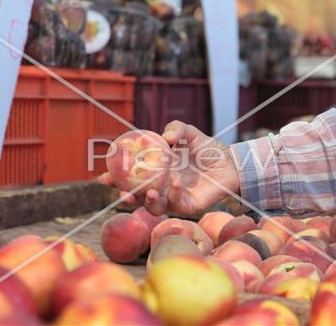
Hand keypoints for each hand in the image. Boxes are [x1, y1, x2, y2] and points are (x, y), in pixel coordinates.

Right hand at [99, 121, 239, 215]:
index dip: (116, 177)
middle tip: (118, 190)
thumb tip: (165, 138)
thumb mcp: (190, 133)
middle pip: (137, 196)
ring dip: (146, 201)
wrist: (230, 162)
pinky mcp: (187, 206)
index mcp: (156, 170)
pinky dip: (172, 194)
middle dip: (124, 195)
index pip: (132, 176)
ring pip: (152, 206)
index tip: (104, 175)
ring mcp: (172, 197)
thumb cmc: (208, 148)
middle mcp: (161, 185)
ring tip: (147, 192)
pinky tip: (176, 182)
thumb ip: (177, 129)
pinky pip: (175, 204)